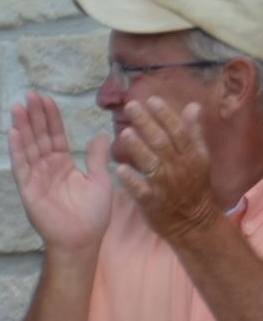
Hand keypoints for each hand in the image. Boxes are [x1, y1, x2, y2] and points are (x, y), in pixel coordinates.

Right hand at [7, 92, 114, 254]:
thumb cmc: (93, 215)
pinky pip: (21, 166)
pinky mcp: (28, 189)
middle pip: (38, 137)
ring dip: (22, 127)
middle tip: (29, 95)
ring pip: (28, 147)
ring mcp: (36, 178)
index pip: (55, 135)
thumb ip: (97, 157)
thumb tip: (101, 135)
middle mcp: (47, 168)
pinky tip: (14, 133)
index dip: (50, 117)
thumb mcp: (100, 180)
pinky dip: (17, 150)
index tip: (46, 99)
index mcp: (63, 164)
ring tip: (18, 107)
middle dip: (34, 116)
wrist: (83, 239)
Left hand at [114, 97, 216, 242]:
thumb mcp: (199, 158)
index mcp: (191, 155)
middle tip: (130, 106)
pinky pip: (141, 190)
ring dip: (138, 148)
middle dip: (147, 123)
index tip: (151, 99)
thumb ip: (193, 132)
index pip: (178, 131)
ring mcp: (166, 185)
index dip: (165, 115)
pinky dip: (132, 180)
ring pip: (152, 164)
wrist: (193, 221)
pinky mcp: (152, 202)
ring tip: (124, 132)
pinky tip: (120, 169)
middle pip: (162, 142)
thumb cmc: (193, 185)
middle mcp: (180, 167)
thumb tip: (193, 106)